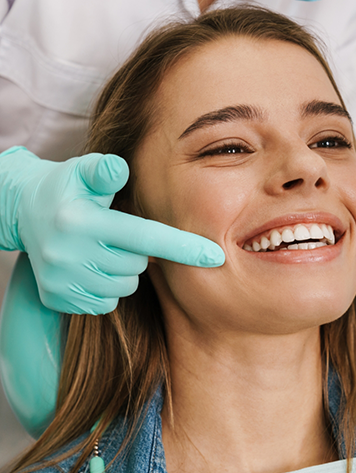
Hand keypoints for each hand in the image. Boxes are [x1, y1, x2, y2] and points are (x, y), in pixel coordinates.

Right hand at [0, 147, 224, 313]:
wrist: (22, 214)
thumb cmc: (66, 189)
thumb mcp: (81, 171)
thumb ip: (104, 170)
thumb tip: (120, 168)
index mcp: (81, 222)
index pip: (144, 237)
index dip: (183, 247)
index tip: (216, 256)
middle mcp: (69, 255)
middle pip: (137, 265)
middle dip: (137, 251)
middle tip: (117, 232)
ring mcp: (62, 281)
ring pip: (124, 287)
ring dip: (123, 270)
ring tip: (102, 248)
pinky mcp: (57, 299)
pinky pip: (105, 303)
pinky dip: (106, 288)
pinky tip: (91, 267)